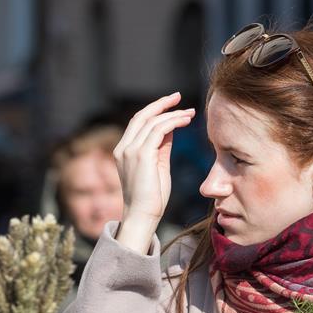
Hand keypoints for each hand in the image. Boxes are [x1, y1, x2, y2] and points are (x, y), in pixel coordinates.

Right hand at [113, 92, 195, 248]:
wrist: (143, 216)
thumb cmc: (152, 197)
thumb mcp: (158, 167)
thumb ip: (162, 147)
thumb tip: (171, 129)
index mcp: (124, 150)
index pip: (138, 123)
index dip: (154, 111)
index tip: (172, 104)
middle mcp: (123, 148)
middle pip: (141, 116)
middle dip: (161, 104)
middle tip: (178, 97)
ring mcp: (130, 151)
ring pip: (152, 122)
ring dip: (172, 114)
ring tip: (189, 113)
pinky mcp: (141, 155)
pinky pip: (158, 131)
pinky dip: (173, 122)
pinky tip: (185, 120)